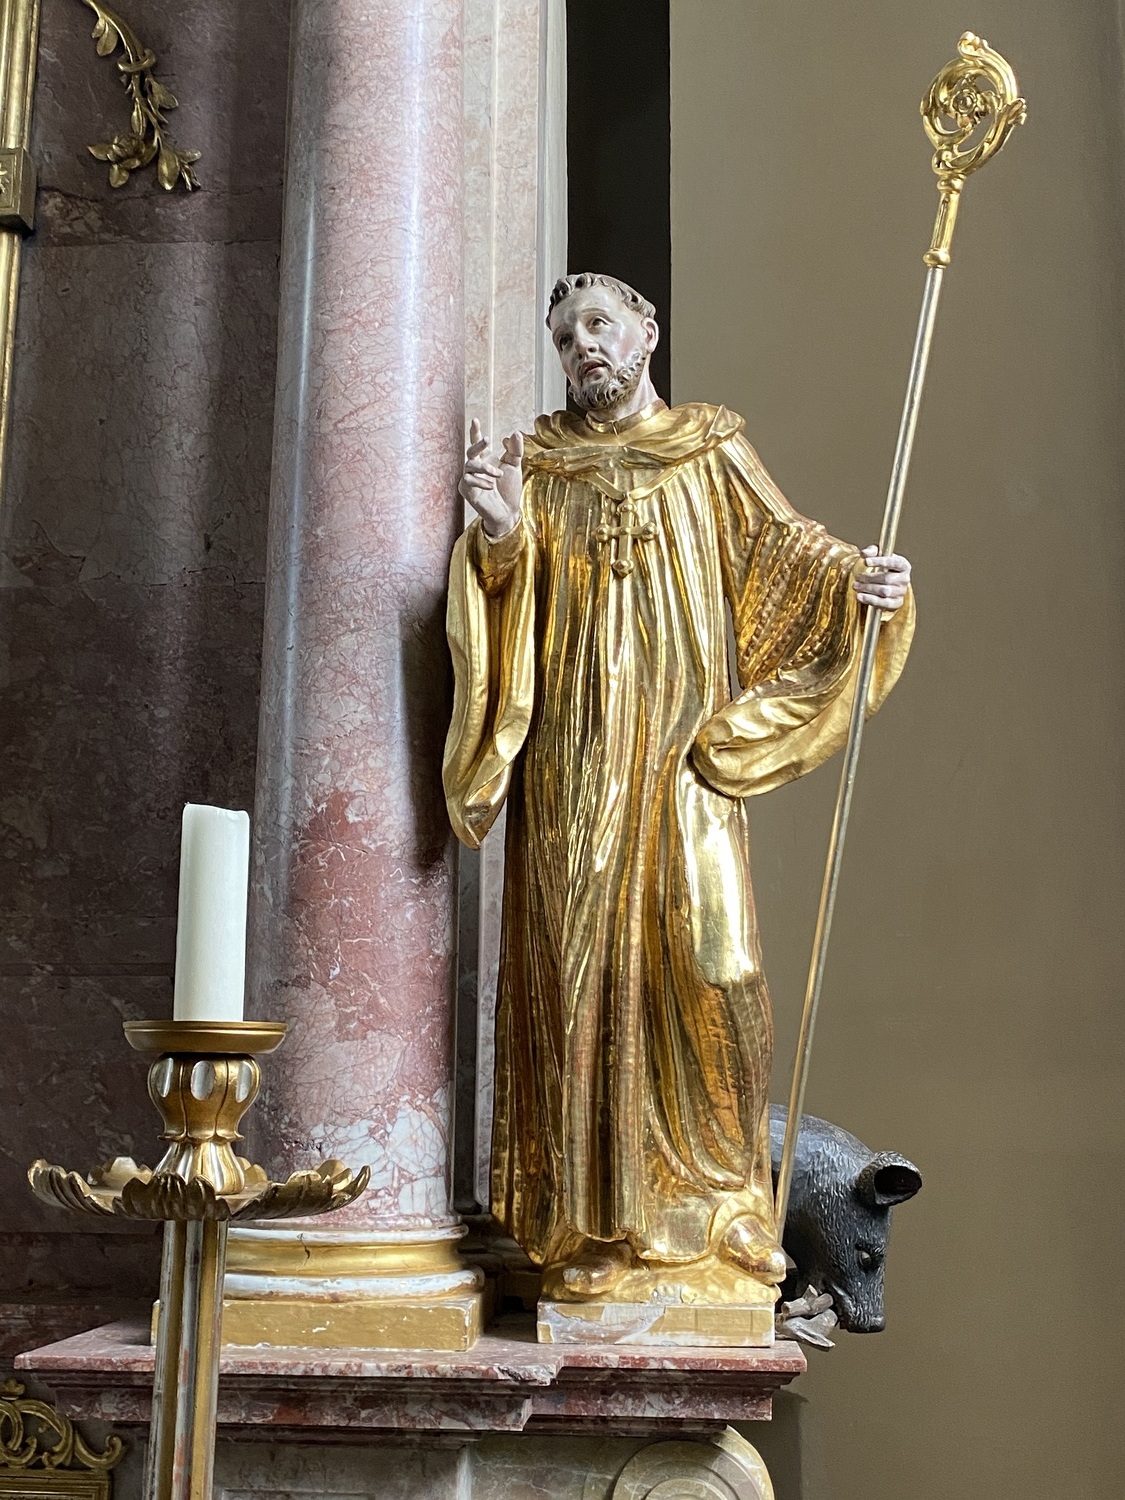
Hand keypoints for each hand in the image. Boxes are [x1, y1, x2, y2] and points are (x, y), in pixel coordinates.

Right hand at [458, 418, 523, 538]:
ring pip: (469, 465)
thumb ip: (515, 450)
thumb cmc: (509, 489)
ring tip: (498, 474)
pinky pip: (468, 481)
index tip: (475, 420)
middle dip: (478, 444)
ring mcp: (469, 479)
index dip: (475, 432)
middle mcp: (475, 467)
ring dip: (485, 467)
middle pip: (471, 451)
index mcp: (485, 459)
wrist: (508, 511)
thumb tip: (515, 433)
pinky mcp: (466, 491)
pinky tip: (491, 486)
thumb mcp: (514, 466)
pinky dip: (481, 481)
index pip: (477, 443)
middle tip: (488, 439)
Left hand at [854, 547, 910, 611]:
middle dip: (869, 578)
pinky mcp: (897, 603)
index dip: (879, 562)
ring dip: (868, 589)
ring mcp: (902, 592)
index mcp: (903, 565)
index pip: (894, 562)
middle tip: (857, 577)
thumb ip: (872, 551)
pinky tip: (860, 596)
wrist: (887, 584)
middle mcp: (905, 579)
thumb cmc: (883, 566)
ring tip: (856, 586)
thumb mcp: (878, 555)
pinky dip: (871, 600)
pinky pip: (884, 603)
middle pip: (887, 579)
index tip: (866, 561)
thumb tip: (864, 553)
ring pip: (884, 591)